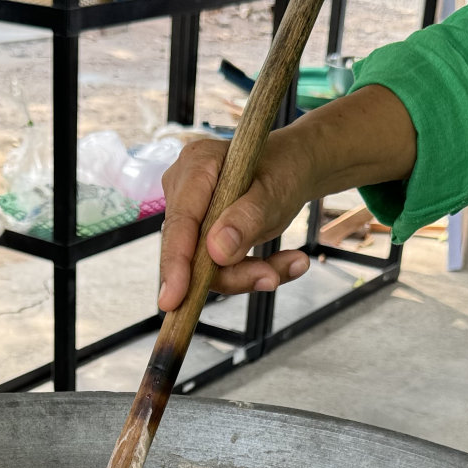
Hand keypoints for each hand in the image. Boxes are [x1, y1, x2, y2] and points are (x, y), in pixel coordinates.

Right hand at [156, 85, 418, 312]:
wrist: (293, 167)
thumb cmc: (284, 169)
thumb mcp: (275, 191)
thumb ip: (247, 219)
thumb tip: (217, 253)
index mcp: (196, 167)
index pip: (179, 224)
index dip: (176, 264)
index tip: (172, 301)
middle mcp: (183, 190)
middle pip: (191, 250)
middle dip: (232, 272)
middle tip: (272, 278)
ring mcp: (190, 214)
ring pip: (206, 266)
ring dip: (249, 273)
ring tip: (294, 263)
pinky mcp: (201, 235)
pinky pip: (218, 267)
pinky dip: (251, 271)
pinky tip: (286, 262)